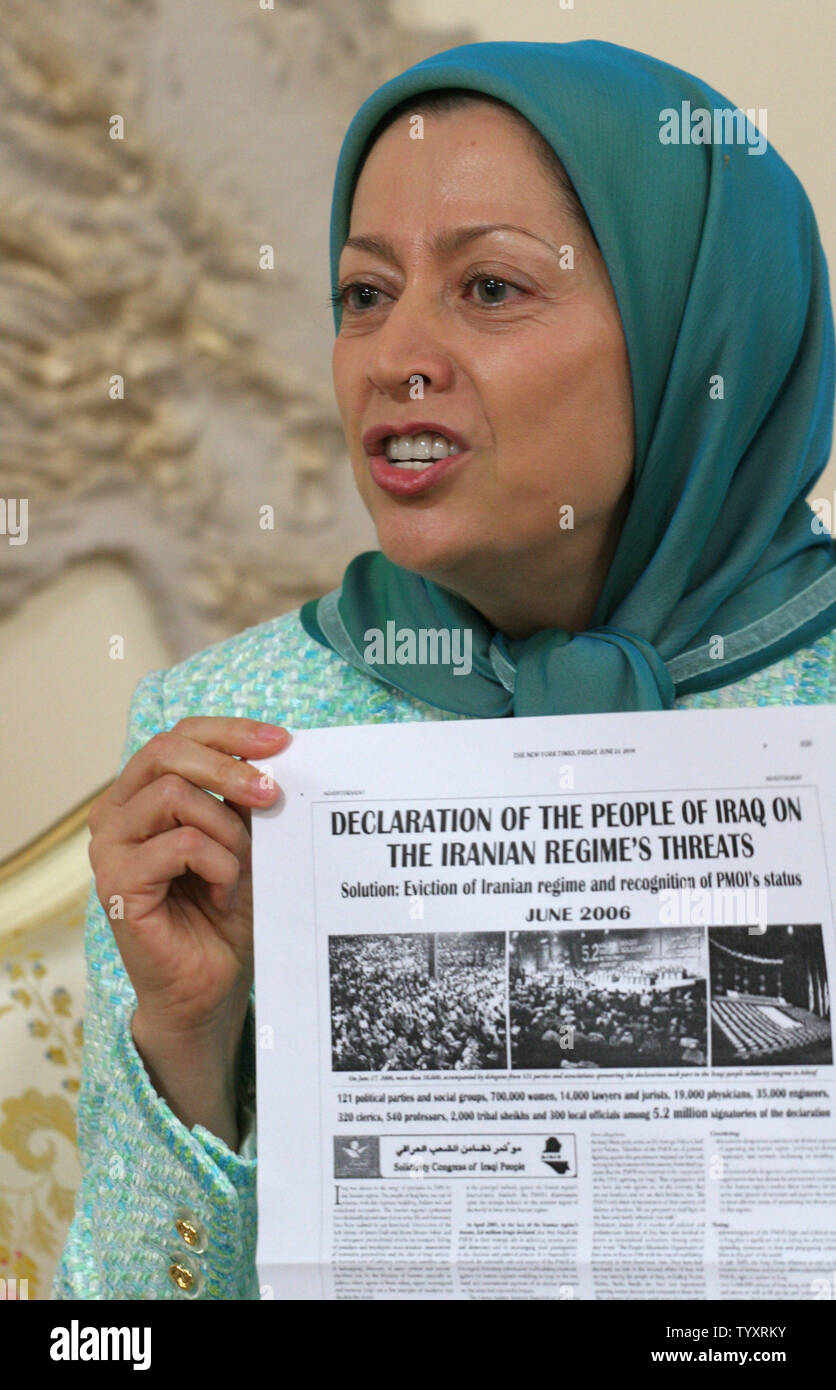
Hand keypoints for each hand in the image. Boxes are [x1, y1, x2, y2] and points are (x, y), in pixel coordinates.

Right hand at [87, 716, 289, 1143]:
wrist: (210, 987)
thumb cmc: (224, 913)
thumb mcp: (243, 841)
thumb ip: (244, 799)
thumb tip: (275, 755)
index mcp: (143, 793)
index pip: (179, 735)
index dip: (230, 732)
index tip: (281, 742)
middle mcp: (116, 812)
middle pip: (166, 751)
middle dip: (228, 767)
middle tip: (272, 794)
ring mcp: (110, 848)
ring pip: (174, 797)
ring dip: (226, 831)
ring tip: (240, 871)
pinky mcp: (117, 883)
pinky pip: (181, 846)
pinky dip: (218, 867)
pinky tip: (224, 896)